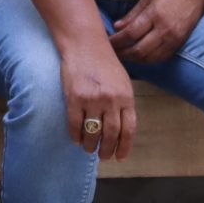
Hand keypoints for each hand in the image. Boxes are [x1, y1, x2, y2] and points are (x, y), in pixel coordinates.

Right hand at [60, 34, 137, 160]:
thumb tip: (121, 131)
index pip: (128, 129)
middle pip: (111, 134)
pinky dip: (76, 136)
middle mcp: (111, 100)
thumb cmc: (105, 64)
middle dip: (107, 150)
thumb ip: (124, 104)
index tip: (120, 157)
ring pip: (93, 133)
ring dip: (90, 146)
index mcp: (126, 96)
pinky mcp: (74, 98)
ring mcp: (92, 99)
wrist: (85, 45)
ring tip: (89, 149)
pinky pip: (75, 125)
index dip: (124, 147)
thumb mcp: (123, 82)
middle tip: (103, 156)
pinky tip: (76, 139)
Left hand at [108, 0, 203, 66]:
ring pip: (149, 58)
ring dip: (134, 59)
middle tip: (113, 52)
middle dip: (123, 53)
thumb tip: (116, 28)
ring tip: (124, 55)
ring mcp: (173, 39)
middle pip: (139, 50)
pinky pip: (161, 58)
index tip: (108, 41)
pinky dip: (148, 60)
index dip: (117, 40)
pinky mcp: (179, 44)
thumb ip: (132, 14)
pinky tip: (140, 56)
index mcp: (154, 14)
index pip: (131, 34)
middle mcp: (164, 29)